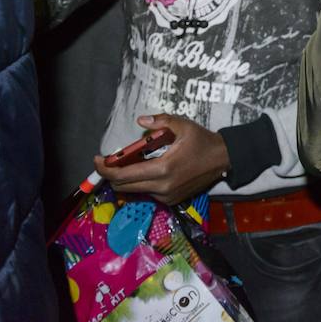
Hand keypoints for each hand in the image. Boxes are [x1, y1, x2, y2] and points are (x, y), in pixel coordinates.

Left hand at [95, 114, 229, 205]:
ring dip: (126, 180)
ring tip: (129, 164)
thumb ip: (161, 121)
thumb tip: (140, 121)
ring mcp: (166, 196)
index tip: (97, 160)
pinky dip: (141, 183)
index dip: (105, 169)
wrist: (223, 159)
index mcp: (162, 168)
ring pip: (134, 191)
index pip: (124, 174)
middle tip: (109, 162)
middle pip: (123, 186)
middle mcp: (162, 187)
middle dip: (112, 175)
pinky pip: (147, 193)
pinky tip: (147, 171)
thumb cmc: (202, 141)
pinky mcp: (171, 200)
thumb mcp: (183, 126)